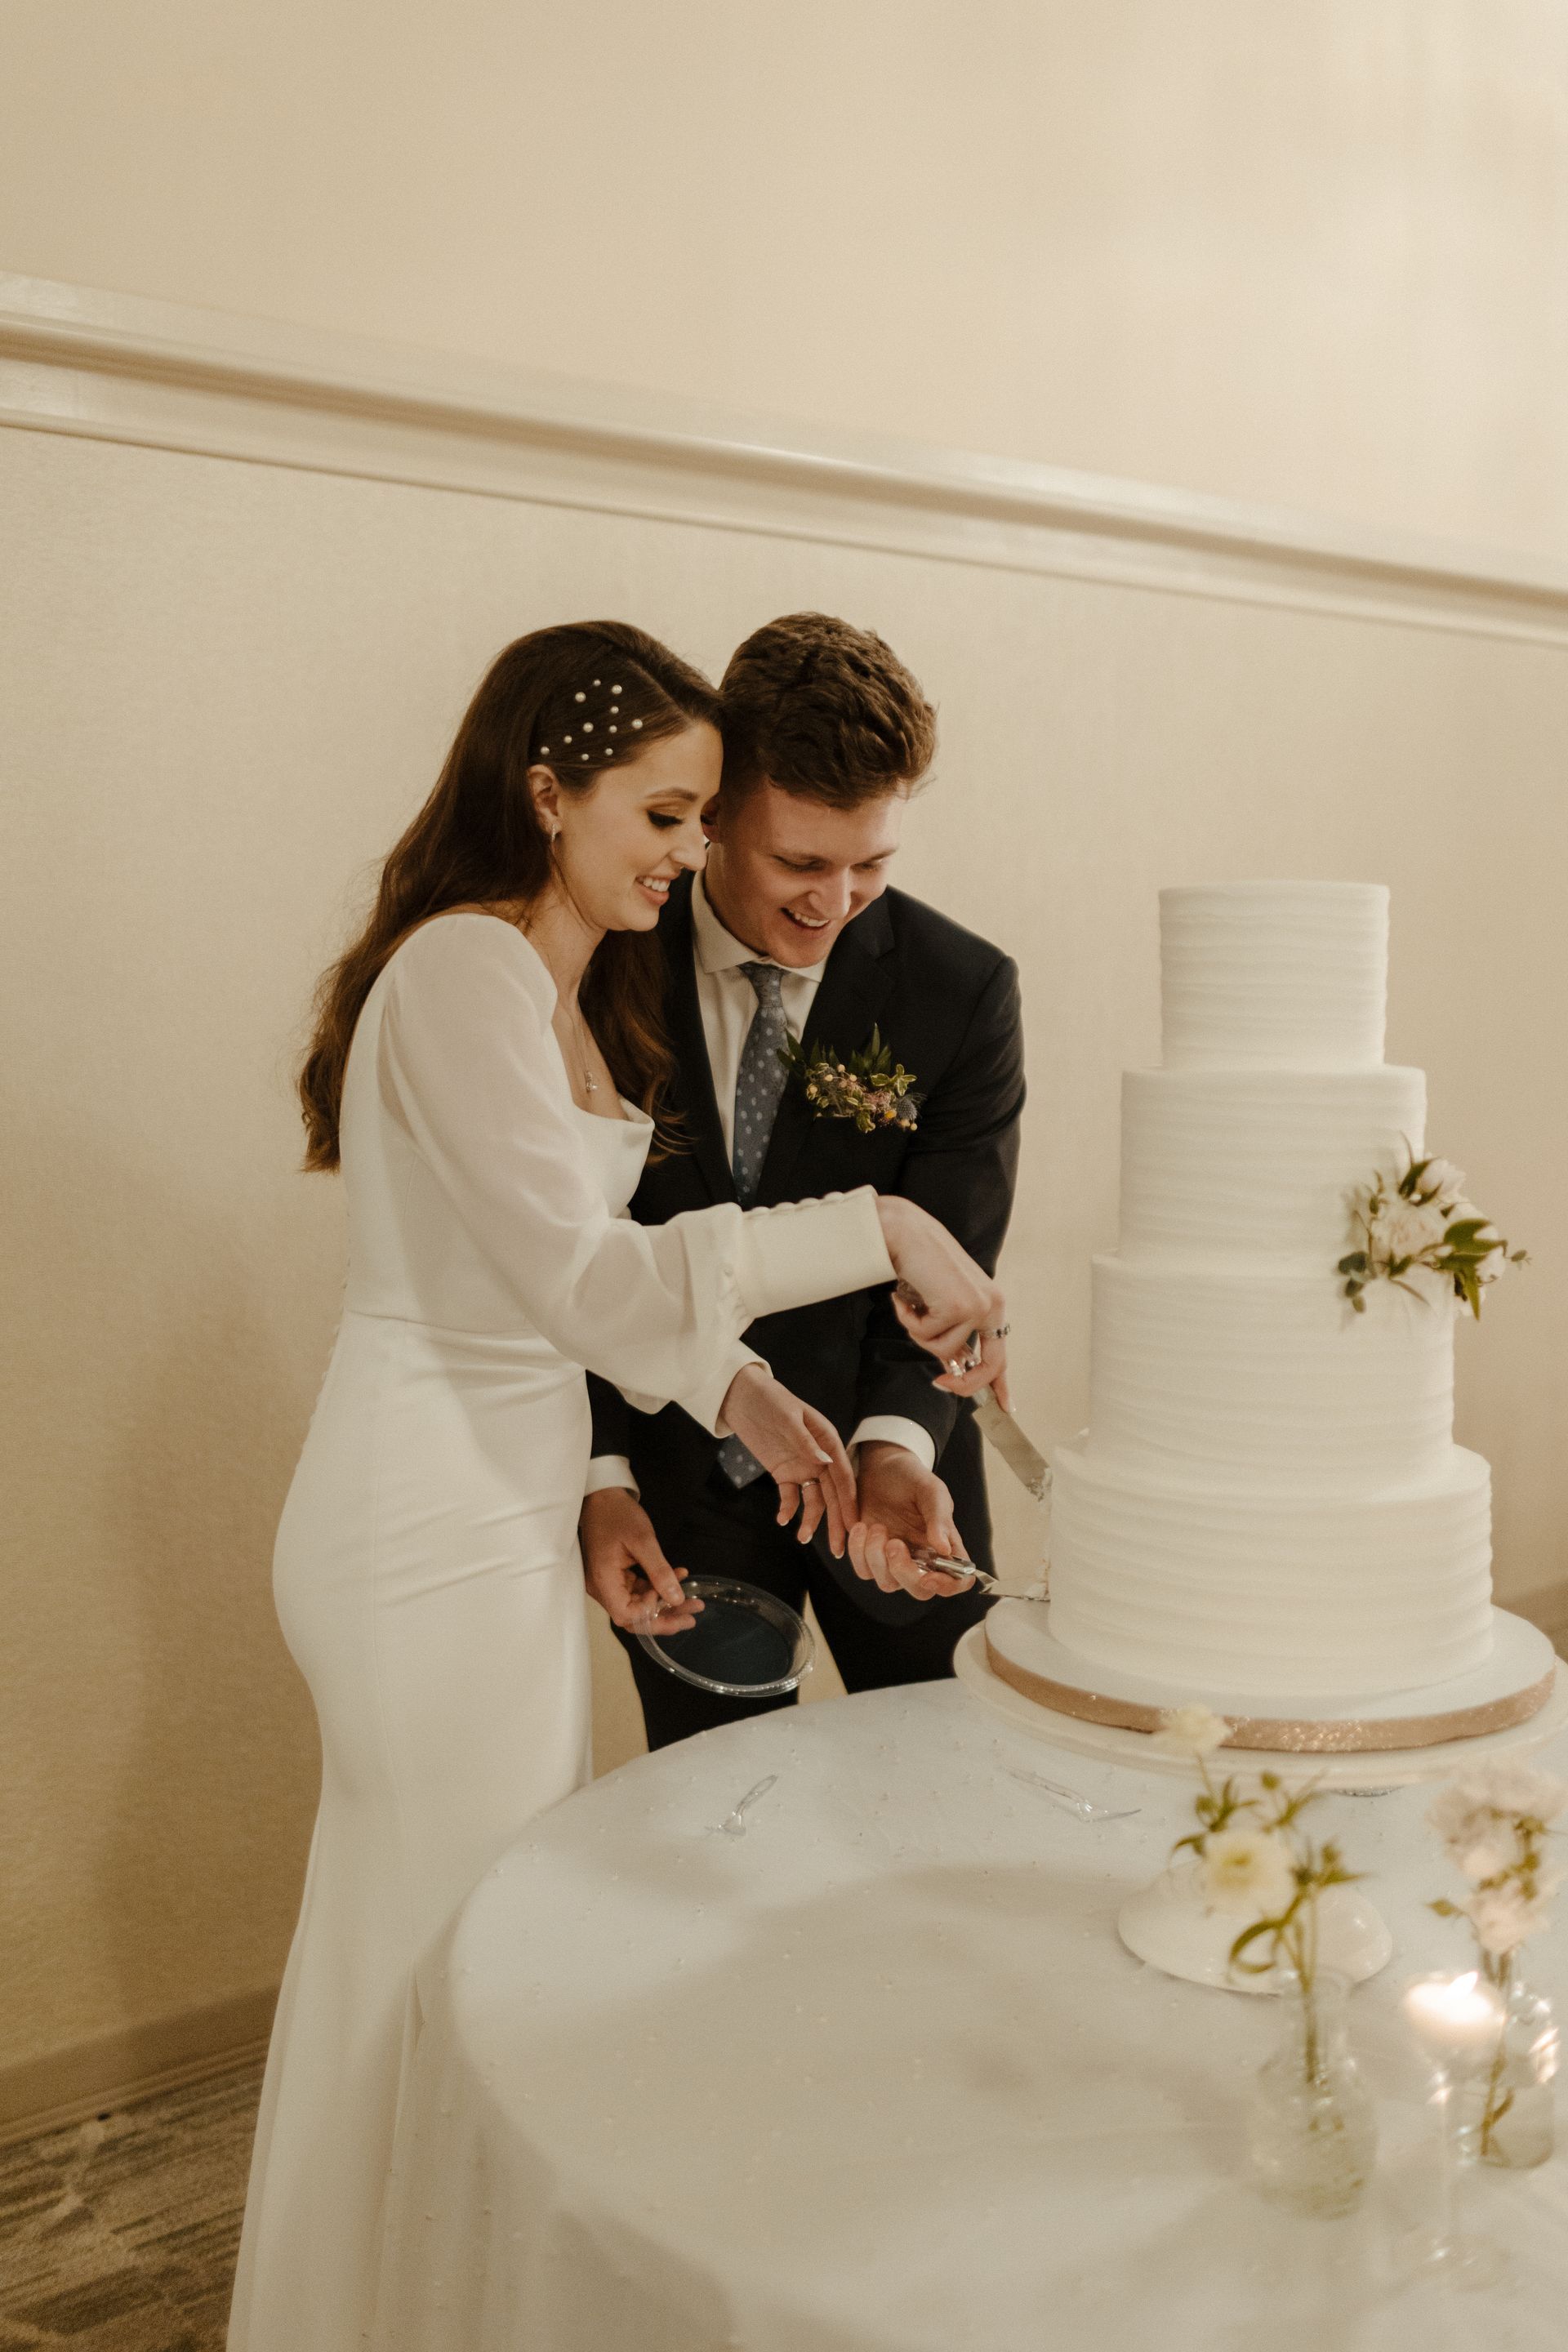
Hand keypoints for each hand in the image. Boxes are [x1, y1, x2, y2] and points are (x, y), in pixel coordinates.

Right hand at [579, 1487, 702, 1633]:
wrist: (603, 1496)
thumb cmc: (618, 1514)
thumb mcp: (643, 1540)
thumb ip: (660, 1572)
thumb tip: (677, 1599)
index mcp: (603, 1580)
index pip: (627, 1615)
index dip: (651, 1613)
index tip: (669, 1597)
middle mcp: (602, 1588)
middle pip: (634, 1616)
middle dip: (664, 1618)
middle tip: (693, 1617)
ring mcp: (608, 1583)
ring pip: (638, 1606)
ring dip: (665, 1604)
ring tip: (693, 1602)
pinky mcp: (615, 1577)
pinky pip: (637, 1591)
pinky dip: (657, 1589)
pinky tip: (678, 1578)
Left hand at [718, 1365, 857, 1554]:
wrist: (743, 1398)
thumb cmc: (770, 1401)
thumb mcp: (788, 1419)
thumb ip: (806, 1442)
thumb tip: (826, 1463)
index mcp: (829, 1442)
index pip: (843, 1477)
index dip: (849, 1503)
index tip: (854, 1526)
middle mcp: (820, 1458)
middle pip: (833, 1494)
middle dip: (837, 1522)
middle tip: (839, 1549)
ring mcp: (803, 1467)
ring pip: (814, 1500)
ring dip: (811, 1520)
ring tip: (803, 1538)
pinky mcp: (784, 1473)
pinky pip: (790, 1496)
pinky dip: (788, 1509)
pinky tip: (781, 1520)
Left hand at [847, 1442, 977, 1600]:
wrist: (882, 1467)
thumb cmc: (913, 1478)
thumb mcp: (931, 1491)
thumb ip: (939, 1519)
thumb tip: (944, 1550)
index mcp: (945, 1547)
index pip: (957, 1581)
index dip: (947, 1586)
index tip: (928, 1576)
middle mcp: (922, 1559)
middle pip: (920, 1591)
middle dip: (905, 1573)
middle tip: (894, 1544)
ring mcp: (895, 1560)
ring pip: (888, 1584)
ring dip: (877, 1558)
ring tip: (876, 1527)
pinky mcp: (870, 1556)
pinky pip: (864, 1570)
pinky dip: (858, 1552)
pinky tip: (861, 1526)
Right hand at [874, 1198, 1008, 1402]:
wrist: (905, 1233)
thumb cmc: (920, 1264)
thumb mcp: (943, 1302)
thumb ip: (954, 1331)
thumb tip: (954, 1365)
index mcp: (992, 1303)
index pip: (1001, 1351)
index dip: (1002, 1382)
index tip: (1006, 1406)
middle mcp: (992, 1305)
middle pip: (987, 1365)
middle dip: (963, 1382)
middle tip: (940, 1383)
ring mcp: (978, 1306)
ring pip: (943, 1350)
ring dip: (919, 1333)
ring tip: (911, 1305)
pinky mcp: (958, 1307)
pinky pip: (926, 1336)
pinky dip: (909, 1320)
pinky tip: (905, 1297)